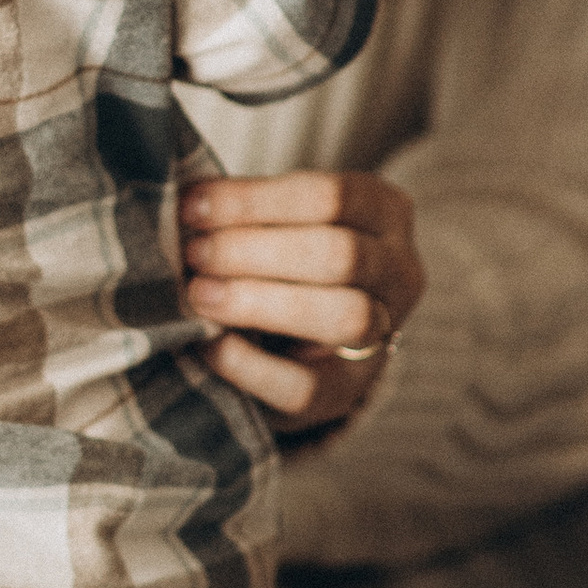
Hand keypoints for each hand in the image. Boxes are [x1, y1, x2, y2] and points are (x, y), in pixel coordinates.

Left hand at [180, 168, 423, 432]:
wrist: (310, 336)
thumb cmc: (284, 256)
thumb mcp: (283, 218)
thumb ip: (247, 209)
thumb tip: (186, 200)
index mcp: (386, 211)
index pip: (330, 196)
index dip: (254, 201)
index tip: (192, 207)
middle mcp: (400, 271)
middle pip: (340, 255)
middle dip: (252, 252)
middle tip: (193, 254)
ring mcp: (383, 335)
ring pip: (344, 316)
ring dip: (259, 302)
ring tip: (199, 294)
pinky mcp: (348, 392)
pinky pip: (308, 387)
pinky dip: (251, 366)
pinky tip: (210, 345)